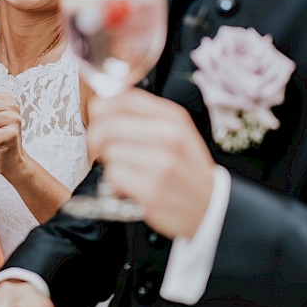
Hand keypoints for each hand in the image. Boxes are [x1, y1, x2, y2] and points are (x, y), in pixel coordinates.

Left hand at [88, 88, 216, 238]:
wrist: (210, 208)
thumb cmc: (186, 171)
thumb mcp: (177, 133)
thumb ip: (145, 116)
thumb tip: (103, 106)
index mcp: (174, 118)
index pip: (124, 98)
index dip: (102, 108)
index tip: (99, 120)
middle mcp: (169, 136)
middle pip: (107, 124)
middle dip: (97, 139)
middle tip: (102, 150)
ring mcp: (161, 163)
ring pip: (108, 151)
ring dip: (109, 164)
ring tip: (126, 172)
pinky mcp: (151, 189)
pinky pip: (113, 176)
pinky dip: (114, 184)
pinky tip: (128, 187)